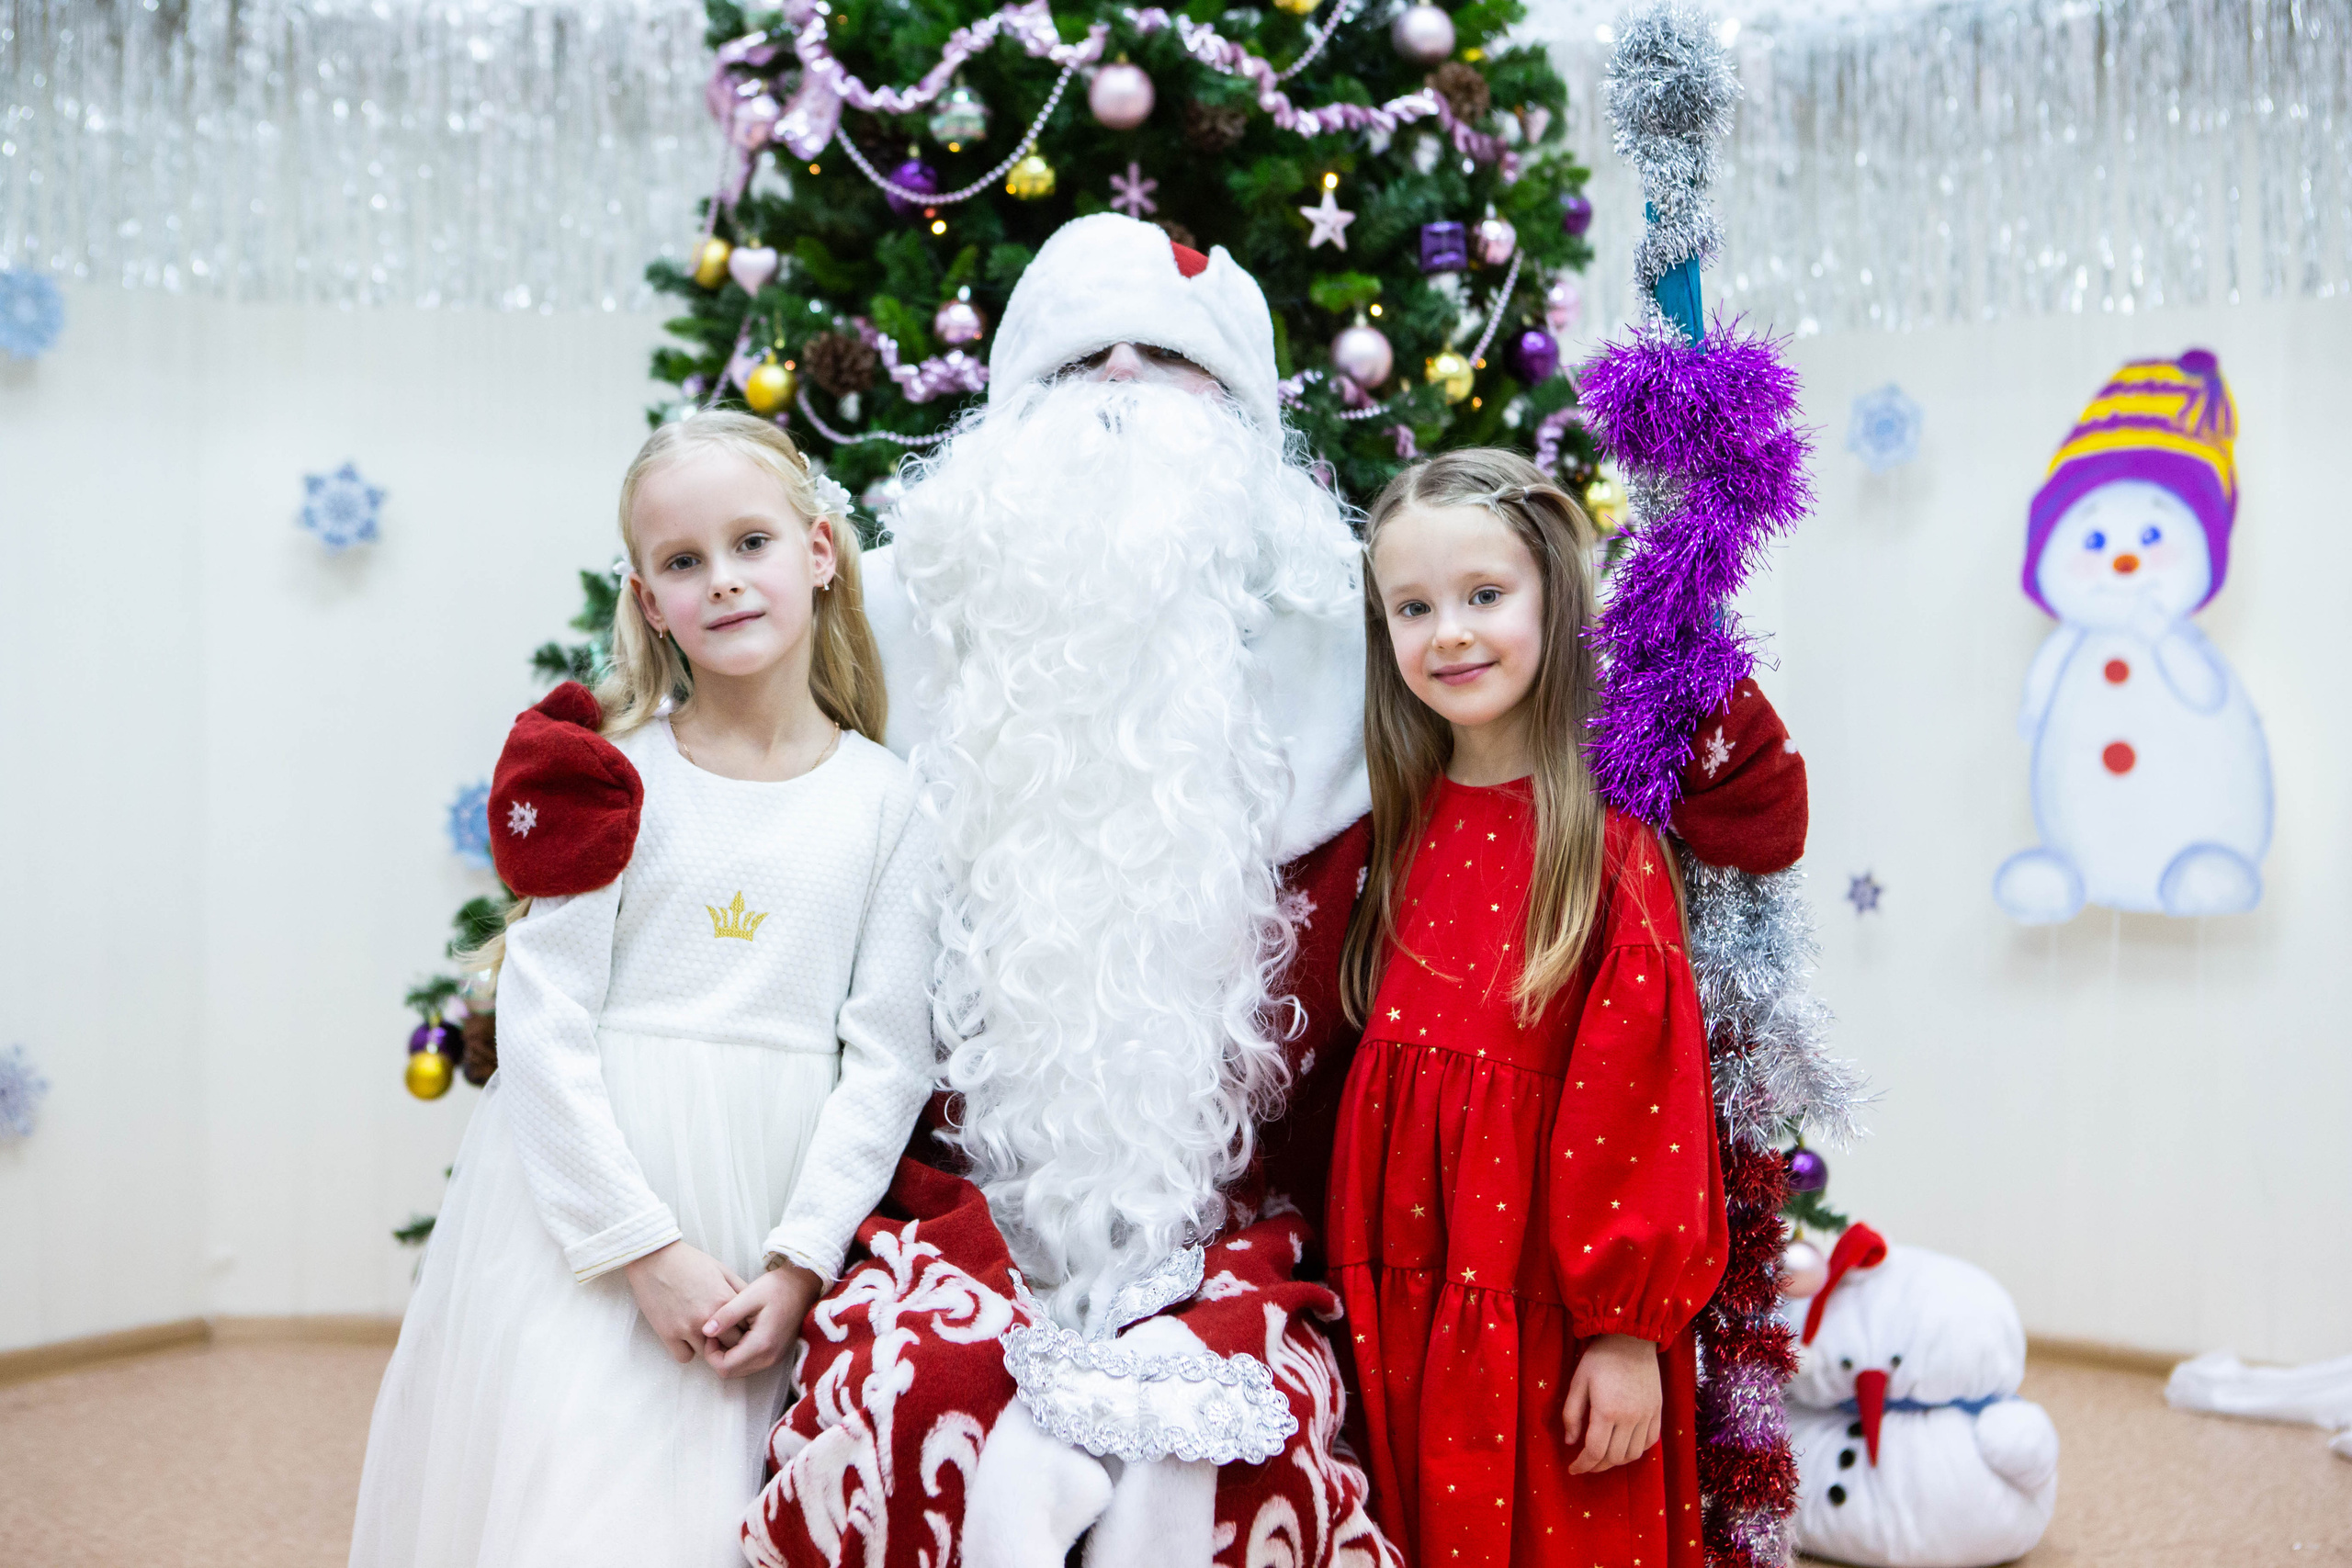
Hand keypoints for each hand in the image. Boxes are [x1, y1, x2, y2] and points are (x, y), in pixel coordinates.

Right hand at [624, 1241, 747, 1364]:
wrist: (654, 1259)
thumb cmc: (689, 1262)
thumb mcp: (721, 1270)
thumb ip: (740, 1290)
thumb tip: (754, 1308)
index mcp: (724, 1300)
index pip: (747, 1329)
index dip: (745, 1329)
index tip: (740, 1327)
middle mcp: (708, 1318)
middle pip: (731, 1346)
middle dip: (730, 1342)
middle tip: (723, 1334)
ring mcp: (687, 1328)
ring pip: (707, 1354)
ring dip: (708, 1347)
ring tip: (703, 1332)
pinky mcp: (668, 1334)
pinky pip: (684, 1357)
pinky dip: (686, 1350)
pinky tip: (686, 1337)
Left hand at [702, 1259, 824, 1380]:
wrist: (803, 1286)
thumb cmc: (776, 1287)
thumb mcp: (749, 1295)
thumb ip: (726, 1315)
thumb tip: (705, 1331)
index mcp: (761, 1344)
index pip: (725, 1367)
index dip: (711, 1353)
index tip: (710, 1333)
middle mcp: (769, 1357)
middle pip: (731, 1372)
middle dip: (717, 1356)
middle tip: (716, 1332)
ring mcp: (774, 1358)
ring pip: (740, 1370)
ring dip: (728, 1356)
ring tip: (727, 1331)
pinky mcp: (776, 1355)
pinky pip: (751, 1364)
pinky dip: (739, 1355)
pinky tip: (739, 1335)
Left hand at [1561, 1333, 1662, 1475]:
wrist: (1631, 1340)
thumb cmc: (1599, 1359)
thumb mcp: (1577, 1382)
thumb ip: (1572, 1414)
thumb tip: (1570, 1442)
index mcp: (1606, 1411)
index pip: (1594, 1451)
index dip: (1582, 1465)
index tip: (1573, 1469)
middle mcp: (1630, 1418)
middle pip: (1614, 1457)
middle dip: (1597, 1465)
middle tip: (1586, 1462)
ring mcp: (1647, 1416)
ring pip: (1633, 1454)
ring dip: (1616, 1461)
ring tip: (1604, 1456)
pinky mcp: (1658, 1412)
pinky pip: (1650, 1442)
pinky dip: (1636, 1450)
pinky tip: (1624, 1445)